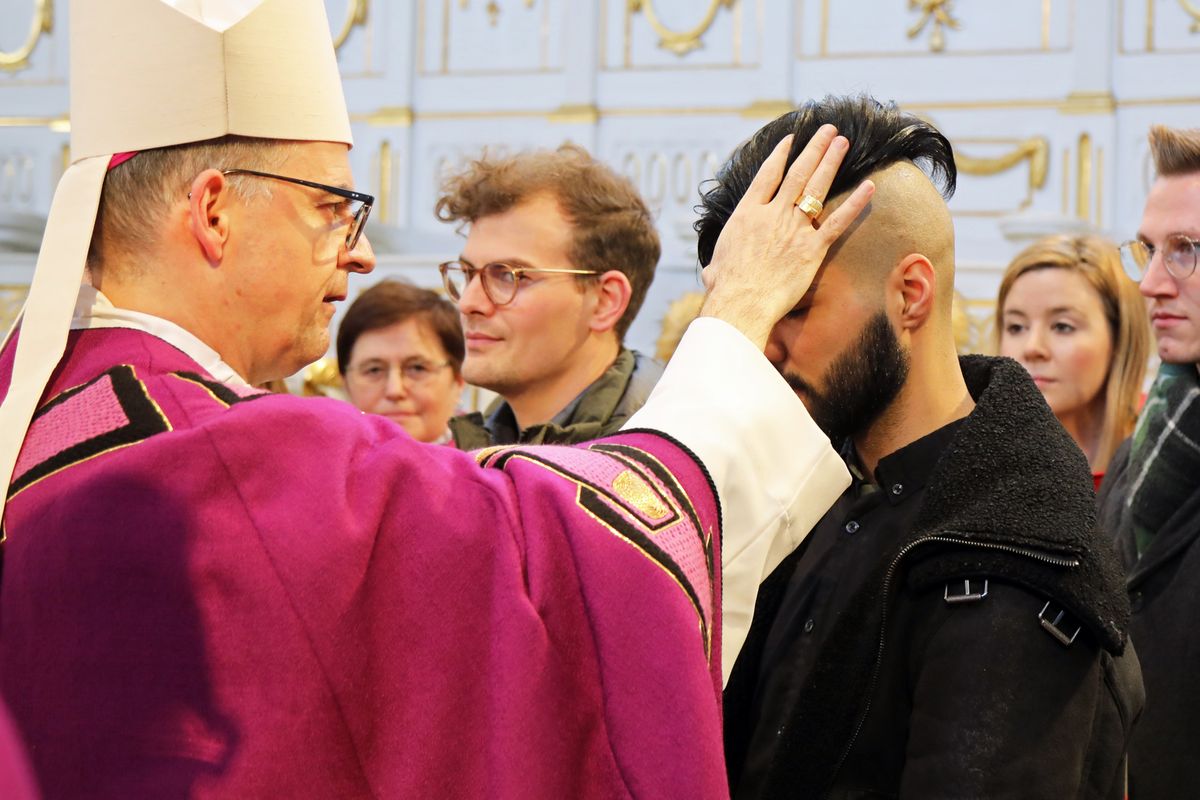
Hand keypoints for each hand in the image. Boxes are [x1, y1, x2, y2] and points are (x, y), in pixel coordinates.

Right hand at [699, 125, 874, 349]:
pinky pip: (837, 222)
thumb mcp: (715, 267)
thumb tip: (711, 273)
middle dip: (814, 149)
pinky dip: (855, 204)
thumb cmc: (725, 288)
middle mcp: (772, 214)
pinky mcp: (812, 248)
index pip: (767, 176)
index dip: (780, 155)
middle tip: (829, 131)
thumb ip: (717, 263)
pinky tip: (869, 186)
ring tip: (842, 142)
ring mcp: (794, 229)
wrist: (741, 302)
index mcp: (747, 213)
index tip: (791, 139)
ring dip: (830, 162)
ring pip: (816, 188)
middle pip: (797, 173)